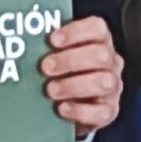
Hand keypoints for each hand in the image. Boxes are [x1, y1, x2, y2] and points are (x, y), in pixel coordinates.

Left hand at [41, 15, 123, 133]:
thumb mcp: (57, 57)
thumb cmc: (62, 75)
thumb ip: (49, 48)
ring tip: (51, 90)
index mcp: (100, 43)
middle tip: (46, 67)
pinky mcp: (109, 112)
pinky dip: (79, 110)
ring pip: (104, 82)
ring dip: (73, 85)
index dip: (76, 32)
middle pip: (101, 55)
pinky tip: (62, 108)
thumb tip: (28, 43)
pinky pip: (101, 112)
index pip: (98, 29)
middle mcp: (111, 63)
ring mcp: (112, 88)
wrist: (71, 108)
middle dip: (71, 60)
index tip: (53, 39)